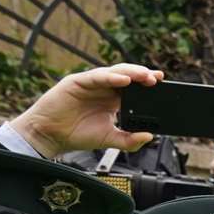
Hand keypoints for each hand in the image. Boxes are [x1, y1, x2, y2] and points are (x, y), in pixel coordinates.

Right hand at [8, 63, 163, 158]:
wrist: (50, 136)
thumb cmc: (78, 134)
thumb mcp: (109, 139)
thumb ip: (129, 140)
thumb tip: (149, 136)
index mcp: (112, 100)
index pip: (134, 88)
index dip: (147, 85)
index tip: (164, 84)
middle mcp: (103, 89)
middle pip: (126, 77)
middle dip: (143, 76)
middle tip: (158, 78)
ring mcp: (90, 84)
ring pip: (113, 73)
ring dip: (130, 73)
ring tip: (145, 76)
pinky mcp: (76, 82)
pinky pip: (96, 77)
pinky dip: (110, 77)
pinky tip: (123, 80)